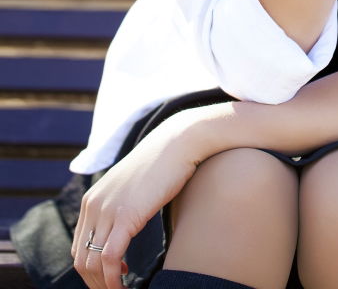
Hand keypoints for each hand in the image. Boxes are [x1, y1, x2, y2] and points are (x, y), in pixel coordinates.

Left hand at [71, 113, 202, 288]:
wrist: (177, 144)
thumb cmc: (161, 167)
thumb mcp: (131, 188)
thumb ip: (119, 206)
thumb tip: (123, 229)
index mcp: (92, 200)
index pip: (79, 248)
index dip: (92, 270)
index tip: (112, 277)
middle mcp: (93, 205)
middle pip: (81, 259)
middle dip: (95, 282)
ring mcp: (107, 210)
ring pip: (93, 263)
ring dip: (104, 285)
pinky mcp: (125, 216)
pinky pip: (110, 258)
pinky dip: (113, 280)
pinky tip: (126, 284)